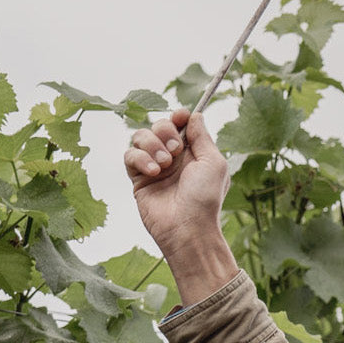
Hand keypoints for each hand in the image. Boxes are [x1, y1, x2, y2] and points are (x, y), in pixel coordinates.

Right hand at [124, 108, 237, 304]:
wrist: (187, 228)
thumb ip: (202, 137)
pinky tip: (153, 172)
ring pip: (141, 136)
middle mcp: (173, 158)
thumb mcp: (213, 163)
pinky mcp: (138, 178)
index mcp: (194, 153)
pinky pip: (129, 155)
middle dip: (165, 131)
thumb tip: (194, 114)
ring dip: (152, 145)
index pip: (181, 124)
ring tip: (164, 164)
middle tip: (175, 150)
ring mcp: (154, 167)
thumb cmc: (206, 198)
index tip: (180, 116)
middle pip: (159, 126)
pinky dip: (140, 158)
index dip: (178, 117)